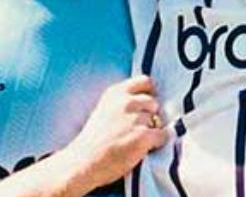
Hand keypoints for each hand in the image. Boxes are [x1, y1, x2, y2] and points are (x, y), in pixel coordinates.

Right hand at [61, 75, 167, 189]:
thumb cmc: (93, 141)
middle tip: (137, 129)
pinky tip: (143, 149)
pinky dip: (157, 143)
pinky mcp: (143, 136)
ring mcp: (135, 118)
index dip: (149, 94)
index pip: (145, 81)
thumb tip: (149, 100)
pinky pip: (162, 136)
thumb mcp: (104, 110)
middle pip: (154, 103)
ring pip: (158, 121)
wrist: (82, 164)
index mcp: (115, 93)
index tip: (146, 106)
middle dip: (150, 115)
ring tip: (135, 141)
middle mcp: (126, 102)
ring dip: (152, 131)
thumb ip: (123, 102)